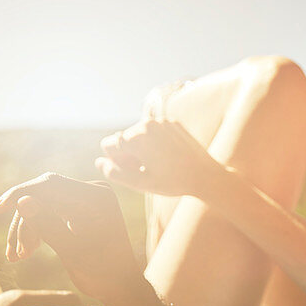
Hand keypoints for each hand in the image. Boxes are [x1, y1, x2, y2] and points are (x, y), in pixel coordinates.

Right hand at [0, 174, 143, 305]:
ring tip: (18, 257)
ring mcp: (83, 200)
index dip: (21, 194)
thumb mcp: (73, 252)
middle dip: (24, 221)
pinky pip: (46, 214)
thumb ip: (48, 226)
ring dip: (26, 230)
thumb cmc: (104, 274)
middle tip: (13, 251)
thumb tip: (21, 201)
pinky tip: (24, 253)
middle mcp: (92, 192)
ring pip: (40, 206)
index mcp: (98, 196)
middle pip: (42, 194)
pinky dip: (33, 231)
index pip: (51, 185)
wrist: (121, 287)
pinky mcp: (75, 210)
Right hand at [97, 118, 227, 197]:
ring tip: (158, 164)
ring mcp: (162, 122)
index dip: (116, 161)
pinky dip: (156, 143)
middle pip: (123, 139)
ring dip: (142, 148)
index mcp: (137, 137)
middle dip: (129, 154)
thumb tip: (99, 162)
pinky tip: (169, 157)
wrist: (206, 176)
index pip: (108, 145)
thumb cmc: (174, 182)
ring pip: (139, 134)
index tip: (132, 171)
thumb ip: (115, 173)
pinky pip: (155, 132)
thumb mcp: (141, 183)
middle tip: (147, 170)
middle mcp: (148, 123)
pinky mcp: (173, 123)